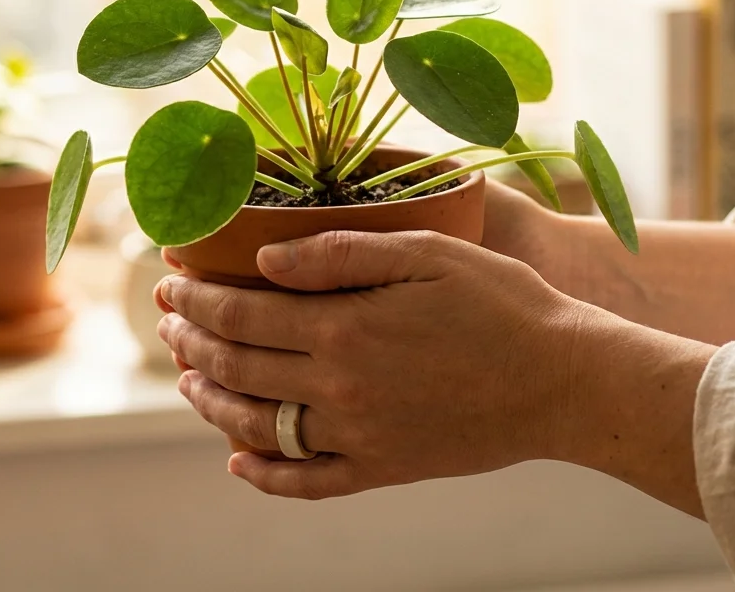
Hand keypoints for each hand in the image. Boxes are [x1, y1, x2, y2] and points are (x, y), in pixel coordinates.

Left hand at [156, 229, 613, 498]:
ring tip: (189, 379)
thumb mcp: (429, 253)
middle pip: (238, 366)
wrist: (566, 382)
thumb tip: (264, 259)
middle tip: (169, 320)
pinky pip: (307, 482)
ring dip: (211, 401)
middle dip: (193, 340)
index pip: (243, 313)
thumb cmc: (504, 303)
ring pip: (257, 426)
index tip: (171, 279)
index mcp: (346, 328)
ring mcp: (358, 437)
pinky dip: (264, 476)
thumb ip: (341, 253)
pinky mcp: (383, 470)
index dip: (197, 296)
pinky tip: (238, 462)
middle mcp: (340, 388)